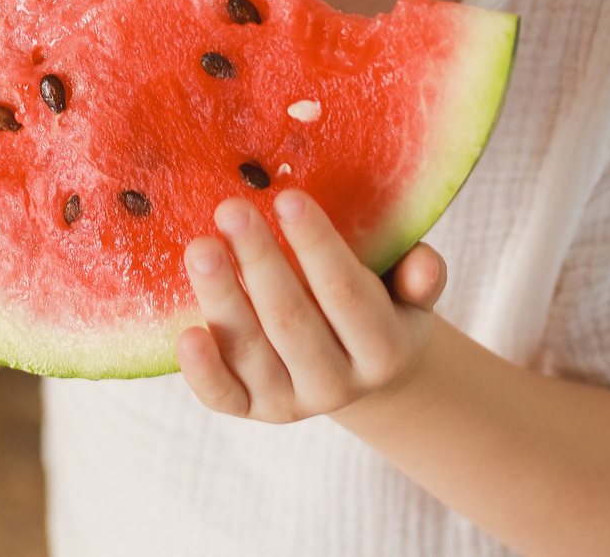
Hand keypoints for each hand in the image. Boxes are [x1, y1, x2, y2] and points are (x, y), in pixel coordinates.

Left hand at [177, 187, 446, 422]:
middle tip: (232, 209)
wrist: (360, 371)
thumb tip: (423, 265)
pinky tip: (185, 333)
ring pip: (252, 353)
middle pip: (292, 321)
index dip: (318, 246)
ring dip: (223, 299)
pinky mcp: (252, 411)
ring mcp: (292, 402)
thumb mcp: (409, 292)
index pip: (347, 293)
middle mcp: (337, 384)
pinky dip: (202, 372)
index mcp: (383, 350)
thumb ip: (421, 276)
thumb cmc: (381, 305)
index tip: (288, 198)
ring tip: (200, 247)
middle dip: (260, 262)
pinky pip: (223, 397)